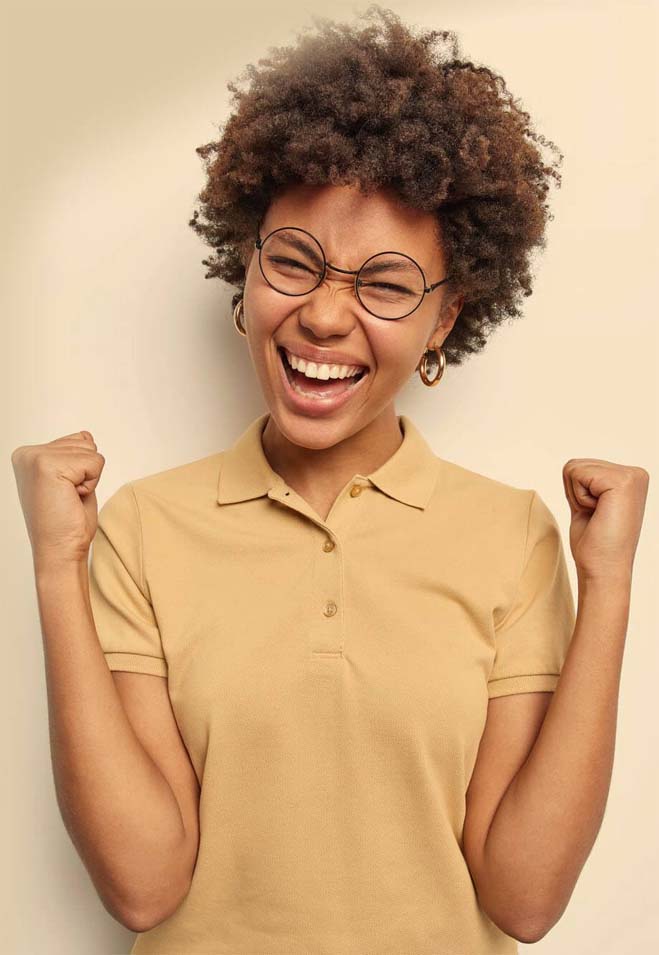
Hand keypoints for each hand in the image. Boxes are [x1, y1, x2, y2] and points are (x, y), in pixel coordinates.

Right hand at [11, 430, 105, 568]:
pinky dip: (91, 484)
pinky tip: (71, 499)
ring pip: (92, 452)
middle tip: (67, 497)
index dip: (82, 470)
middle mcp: (27, 454)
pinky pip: (95, 463)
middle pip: (85, 443)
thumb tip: (86, 435)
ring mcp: (35, 458)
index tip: (64, 492)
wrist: (60, 550)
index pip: (77, 440)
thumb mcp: (73, 480)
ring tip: (68, 498)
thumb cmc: (66, 522)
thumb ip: (75, 455)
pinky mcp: (48, 466)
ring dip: (88, 479)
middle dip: (86, 473)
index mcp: (28, 455)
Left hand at [562, 458, 649, 581]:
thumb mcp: (589, 503)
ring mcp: (632, 476)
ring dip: (577, 496)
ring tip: (598, 516)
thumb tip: (572, 467)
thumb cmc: (595, 544)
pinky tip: (598, 514)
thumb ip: (586, 483)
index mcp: (631, 477)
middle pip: (576, 464)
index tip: (596, 515)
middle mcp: (636, 473)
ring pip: (574, 468)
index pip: (581, 466)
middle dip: (575, 493)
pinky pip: (576, 474)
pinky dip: (578, 498)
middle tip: (596, 517)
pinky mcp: (622, 481)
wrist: (604, 570)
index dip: (576, 493)